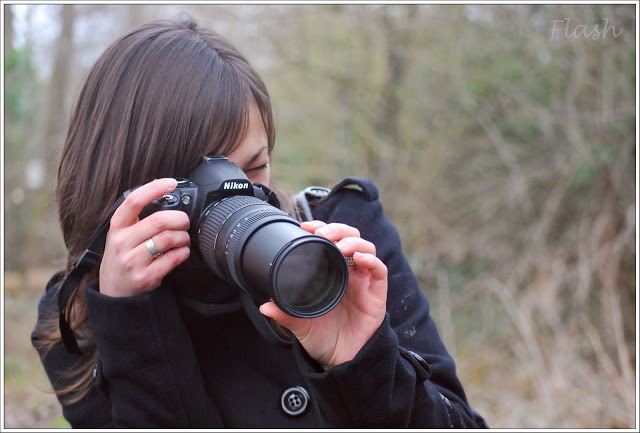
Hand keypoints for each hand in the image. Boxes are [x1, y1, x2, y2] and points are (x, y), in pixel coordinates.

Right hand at [99, 178, 190, 296]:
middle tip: (184, 222)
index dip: (155, 189)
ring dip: (183, 237)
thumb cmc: (123, 255)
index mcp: (117, 227)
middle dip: (180, 219)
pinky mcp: (145, 277)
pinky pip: (173, 258)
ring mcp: (133, 261)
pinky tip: (181, 252)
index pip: (134, 201)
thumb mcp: (121, 233)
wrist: (114, 290)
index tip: (171, 183)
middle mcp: (122, 242)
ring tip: (183, 239)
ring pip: (168, 239)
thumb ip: (138, 215)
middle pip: (159, 221)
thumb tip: (162, 186)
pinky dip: (184, 252)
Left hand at [260, 221, 387, 368]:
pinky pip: (379, 270)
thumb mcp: (300, 324)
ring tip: (340, 246)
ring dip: (354, 241)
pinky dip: (371, 260)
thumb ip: (285, 314)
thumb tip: (264, 306)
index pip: (331, 240)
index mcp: (331, 272)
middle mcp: (349, 272)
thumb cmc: (322, 338)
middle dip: (338, 229)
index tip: (306, 226)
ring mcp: (364, 281)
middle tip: (323, 234)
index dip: (321, 228)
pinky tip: (359, 259)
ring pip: (366, 247)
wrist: (340, 361)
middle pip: (350, 236)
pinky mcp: (377, 293)